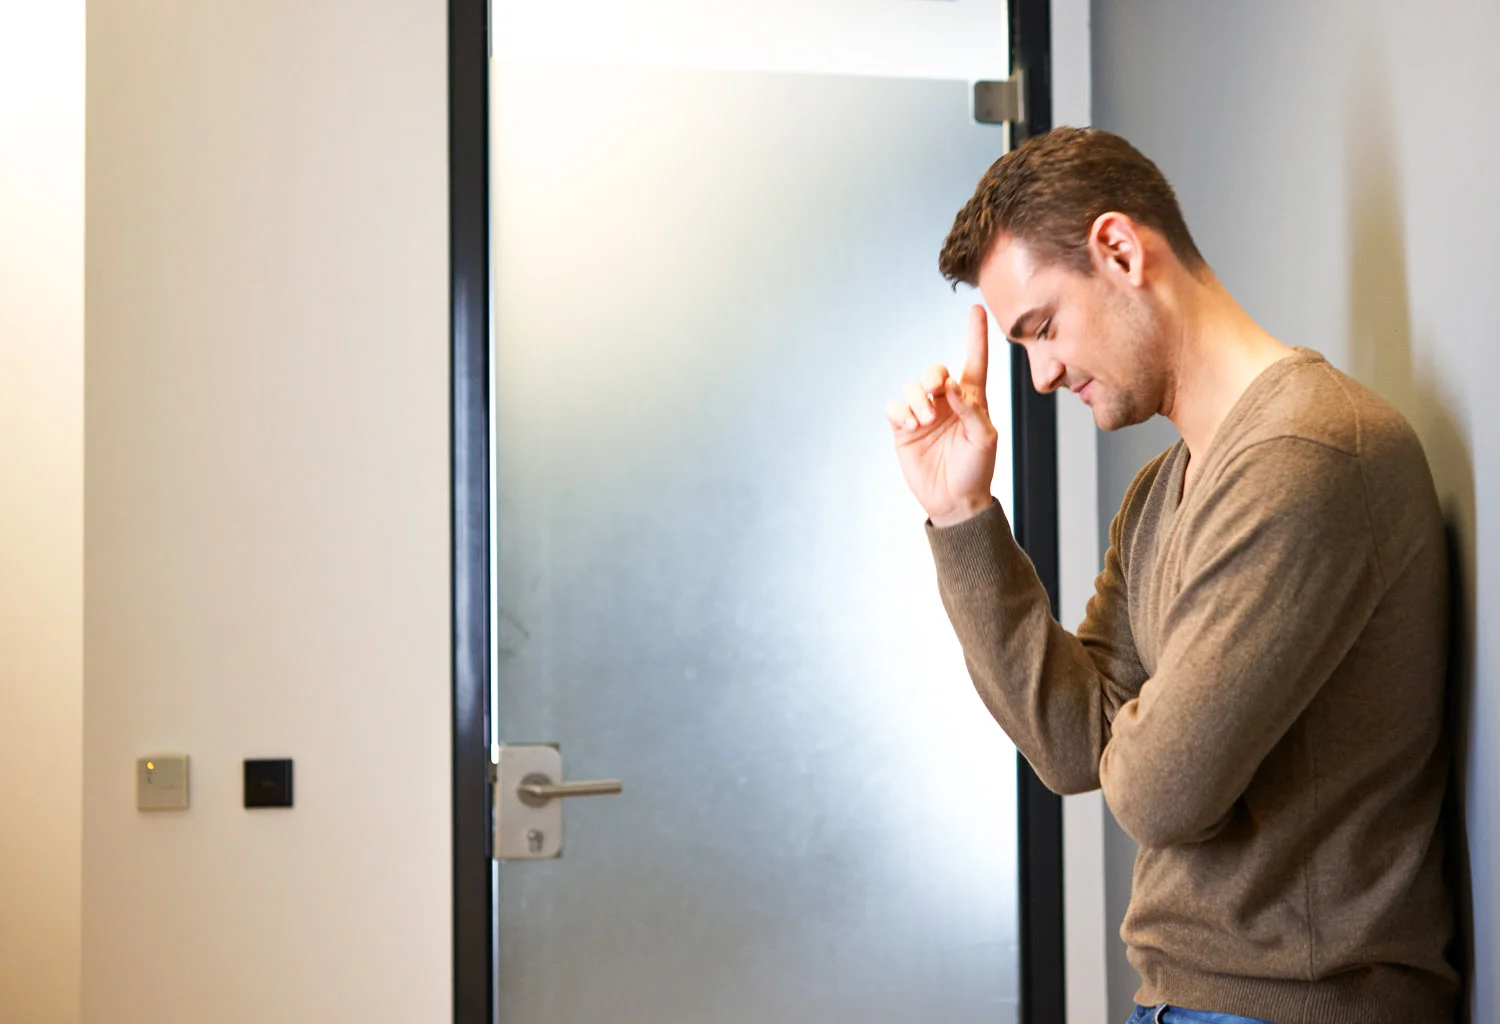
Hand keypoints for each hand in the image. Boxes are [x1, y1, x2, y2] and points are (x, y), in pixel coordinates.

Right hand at [885, 304, 997, 526]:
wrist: (954, 501)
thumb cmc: (976, 470)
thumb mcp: (985, 439)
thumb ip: (971, 409)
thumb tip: (949, 386)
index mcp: (971, 400)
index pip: (974, 362)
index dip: (975, 336)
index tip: (976, 310)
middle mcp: (945, 402)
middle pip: (934, 370)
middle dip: (932, 374)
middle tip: (936, 391)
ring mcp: (923, 414)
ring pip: (911, 387)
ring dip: (916, 399)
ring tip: (923, 421)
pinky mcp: (903, 429)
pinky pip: (894, 407)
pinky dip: (900, 412)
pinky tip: (910, 426)